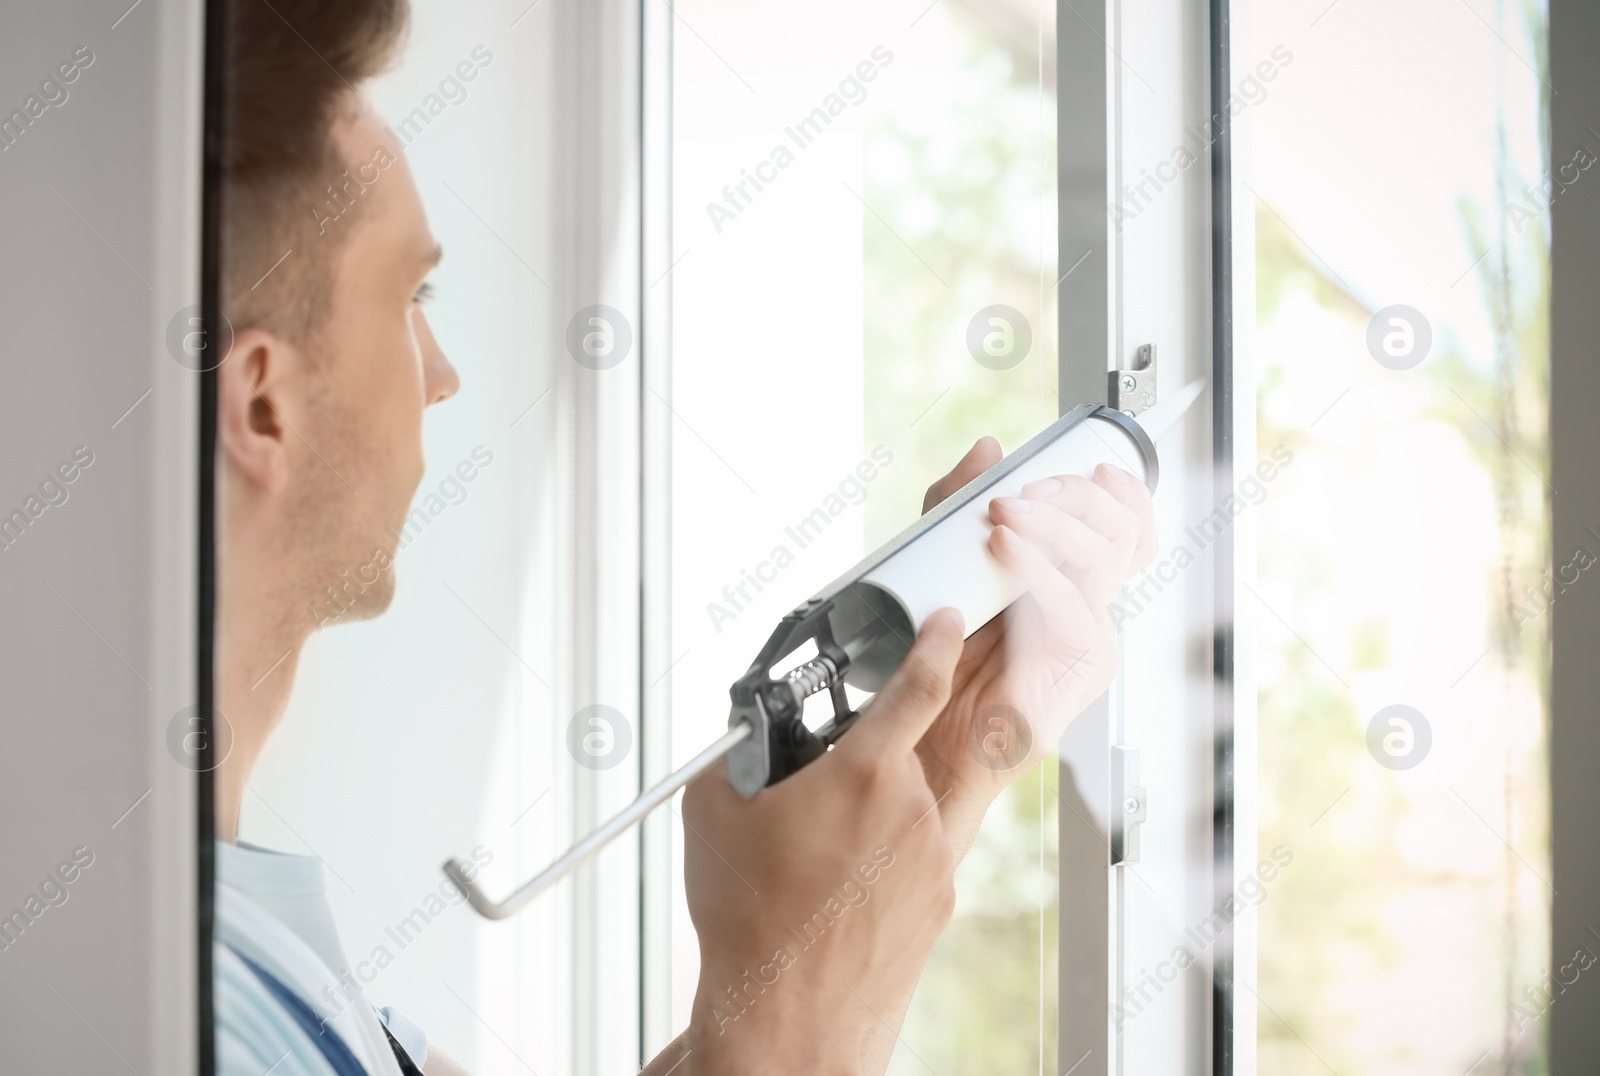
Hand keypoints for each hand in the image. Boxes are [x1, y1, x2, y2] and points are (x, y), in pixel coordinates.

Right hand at [679, 609, 965, 1075]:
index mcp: (865, 773)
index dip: (936, 642)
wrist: (786, 1016)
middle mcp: (914, 809)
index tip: (947, 620)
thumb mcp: (715, 809)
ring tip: (816, 854)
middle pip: (900, 753)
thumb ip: (742, 750)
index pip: (920, 683)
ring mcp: (935, 858)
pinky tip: (837, 884)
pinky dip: (882, 854)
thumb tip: (748, 734)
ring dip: (870, 811)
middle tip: (820, 790)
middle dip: (865, 759)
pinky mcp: (940, 899)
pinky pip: (915, 851)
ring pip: (907, 804)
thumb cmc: (750, 920)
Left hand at [914, 437, 1155, 857]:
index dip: (1125, 494)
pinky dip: (1039, 570)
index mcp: (1069, 583)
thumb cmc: (934, 655)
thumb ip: (960, 504)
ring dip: (1055, 525)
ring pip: (1104, 562)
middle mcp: (1089, 608)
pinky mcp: (1075, 674)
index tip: (1091, 467)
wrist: (920, 735)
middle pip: (1122, 534)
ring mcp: (1088, 641)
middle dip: (1075, 499)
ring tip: (1004, 514)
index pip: (1129, 529)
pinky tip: (1007, 548)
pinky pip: (1072, 611)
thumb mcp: (942, 558)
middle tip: (1021, 491)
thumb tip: (989, 448)